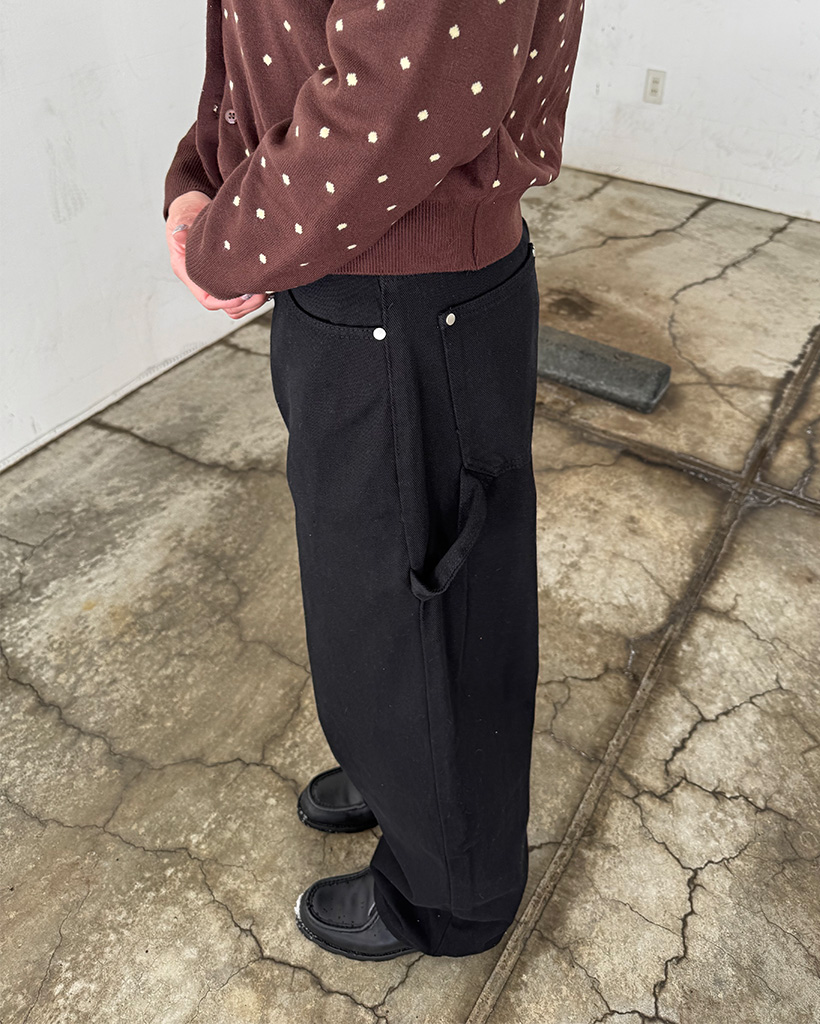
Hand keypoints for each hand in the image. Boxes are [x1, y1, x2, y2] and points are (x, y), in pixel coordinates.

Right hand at [166, 191, 268, 318]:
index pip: (207, 299)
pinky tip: (263, 285)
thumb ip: (182, 227)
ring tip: (264, 291)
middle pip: (224, 307)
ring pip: (235, 305)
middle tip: (260, 293)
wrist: (194, 206)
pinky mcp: (229, 274)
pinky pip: (242, 295)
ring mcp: (217, 279)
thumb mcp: (183, 217)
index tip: (243, 294)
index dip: (226, 301)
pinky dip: (253, 296)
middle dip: (244, 304)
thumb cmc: (187, 213)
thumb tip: (179, 233)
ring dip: (251, 302)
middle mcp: (203, 280)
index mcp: (188, 272)